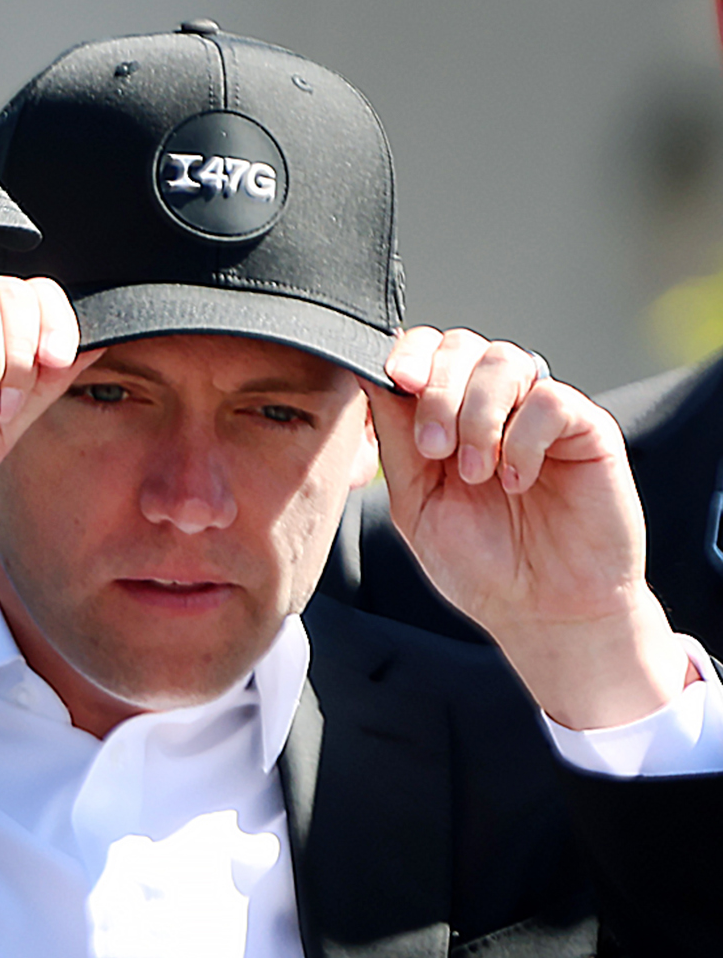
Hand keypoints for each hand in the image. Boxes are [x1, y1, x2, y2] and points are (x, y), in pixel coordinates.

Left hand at [373, 324, 687, 729]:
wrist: (543, 611)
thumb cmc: (479, 562)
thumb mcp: (416, 503)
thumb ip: (396, 442)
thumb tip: (370, 378)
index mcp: (446, 416)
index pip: (423, 351)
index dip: (405, 355)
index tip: (395, 385)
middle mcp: (493, 404)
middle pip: (459, 345)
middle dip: (437, 391)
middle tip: (434, 451)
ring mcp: (539, 413)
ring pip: (503, 360)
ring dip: (476, 414)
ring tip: (475, 473)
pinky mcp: (587, 429)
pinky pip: (550, 399)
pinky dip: (522, 438)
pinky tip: (515, 480)